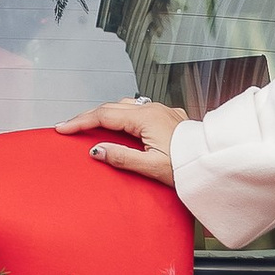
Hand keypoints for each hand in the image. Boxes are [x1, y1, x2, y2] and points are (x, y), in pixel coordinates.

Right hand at [66, 94, 182, 187]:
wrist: (213, 163)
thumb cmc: (187, 168)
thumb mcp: (152, 167)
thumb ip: (122, 157)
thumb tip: (96, 150)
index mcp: (146, 118)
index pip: (103, 115)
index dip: (80, 121)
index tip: (62, 128)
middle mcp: (153, 109)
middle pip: (111, 108)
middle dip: (88, 116)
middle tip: (69, 127)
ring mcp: (161, 111)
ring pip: (125, 106)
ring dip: (105, 114)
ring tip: (89, 124)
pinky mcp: (168, 117)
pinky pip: (139, 110)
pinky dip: (122, 115)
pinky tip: (120, 123)